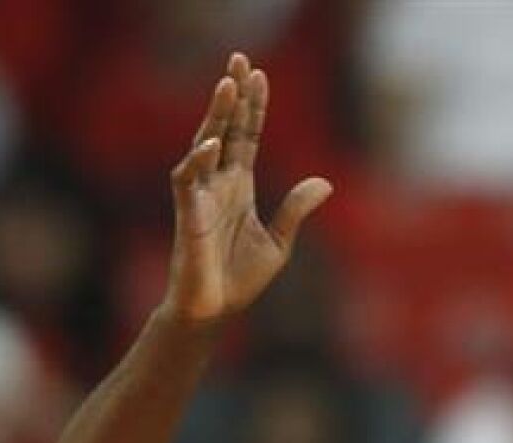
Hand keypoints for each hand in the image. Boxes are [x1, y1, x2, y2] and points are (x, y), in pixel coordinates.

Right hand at [164, 52, 331, 324]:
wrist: (216, 311)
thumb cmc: (240, 279)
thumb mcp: (278, 241)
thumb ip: (296, 210)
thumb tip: (325, 182)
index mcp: (240, 186)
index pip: (248, 136)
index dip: (253, 107)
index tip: (260, 75)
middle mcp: (219, 183)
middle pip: (225, 129)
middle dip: (232, 96)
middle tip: (238, 59)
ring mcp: (200, 196)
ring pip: (204, 144)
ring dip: (215, 115)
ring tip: (227, 85)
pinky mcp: (187, 214)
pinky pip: (187, 180)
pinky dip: (199, 161)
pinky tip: (213, 143)